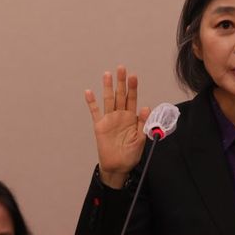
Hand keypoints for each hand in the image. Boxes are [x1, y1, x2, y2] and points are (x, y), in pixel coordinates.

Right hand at [85, 66, 150, 187]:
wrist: (118, 166)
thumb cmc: (131, 154)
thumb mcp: (141, 139)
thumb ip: (143, 123)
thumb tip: (146, 107)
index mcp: (132, 117)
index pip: (132, 99)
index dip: (133, 88)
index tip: (133, 76)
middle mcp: (120, 115)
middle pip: (120, 95)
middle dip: (121, 82)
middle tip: (121, 68)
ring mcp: (110, 119)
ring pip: (108, 100)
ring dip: (107, 87)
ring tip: (107, 74)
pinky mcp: (100, 126)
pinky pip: (95, 112)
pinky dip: (91, 102)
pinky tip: (89, 92)